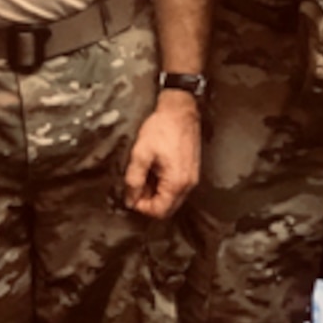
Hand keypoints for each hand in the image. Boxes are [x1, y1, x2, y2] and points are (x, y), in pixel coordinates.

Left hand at [123, 90, 200, 218]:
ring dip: (156, 193)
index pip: (159, 211)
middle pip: (167, 208)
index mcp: (176, 182)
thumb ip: (133, 180)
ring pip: (172, 199)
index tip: (131, 195)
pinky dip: (164, 185)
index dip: (141, 207)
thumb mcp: (141, 154)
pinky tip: (155, 170)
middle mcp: (188, 184)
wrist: (180, 110)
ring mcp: (192, 178)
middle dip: (149, 201)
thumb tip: (130, 199)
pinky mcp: (192, 171)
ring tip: (145, 175)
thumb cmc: (163, 128)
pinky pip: (177, 188)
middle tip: (136, 185)